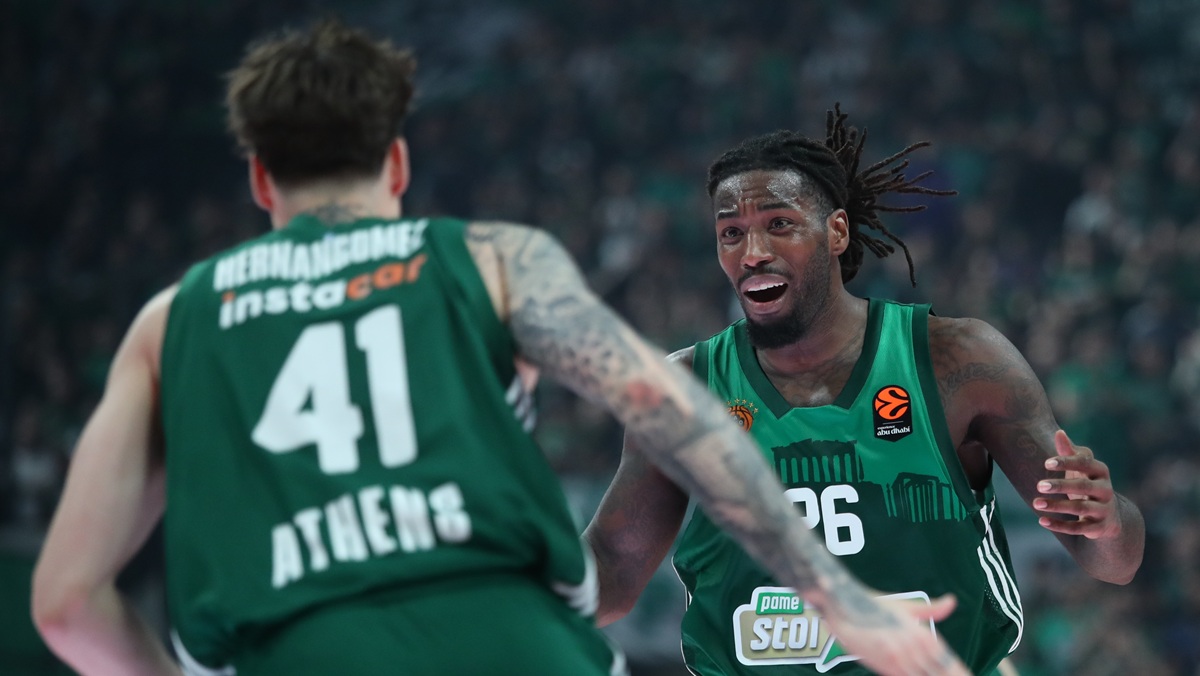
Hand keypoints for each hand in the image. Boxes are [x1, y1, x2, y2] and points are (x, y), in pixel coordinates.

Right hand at [825, 593, 969, 675]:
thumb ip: (932, 609)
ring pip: (921, 675)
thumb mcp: (905, 607)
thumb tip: (952, 601)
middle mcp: (910, 647)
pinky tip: (919, 675)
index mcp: (919, 632)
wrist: (844, 609)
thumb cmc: (875, 606)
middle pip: (936, 670)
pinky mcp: (883, 666)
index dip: (957, 670)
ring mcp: (897, 659)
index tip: (967, 675)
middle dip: (948, 674)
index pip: (945, 657)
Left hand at [1033, 430, 1119, 539]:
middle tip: (1039, 485)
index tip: (1046, 463)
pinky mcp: (1099, 527)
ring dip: (1057, 506)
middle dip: (1061, 486)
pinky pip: (1079, 528)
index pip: (1085, 463)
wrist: (1110, 515)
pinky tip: (1042, 521)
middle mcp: (1106, 490)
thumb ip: (1070, 451)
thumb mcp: (1081, 467)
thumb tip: (1059, 432)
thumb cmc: (1088, 482)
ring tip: (1036, 503)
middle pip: (1083, 486)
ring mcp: (1104, 509)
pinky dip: (1060, 525)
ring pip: (1080, 508)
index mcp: (1101, 471)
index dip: (1067, 462)